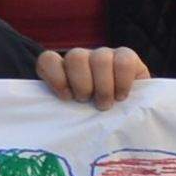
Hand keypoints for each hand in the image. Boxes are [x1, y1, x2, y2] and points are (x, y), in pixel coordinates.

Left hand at [32, 46, 147, 110]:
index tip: (65, 97)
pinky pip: (124, 61)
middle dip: (82, 83)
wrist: (127, 119)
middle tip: (87, 101)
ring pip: (100, 58)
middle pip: (76, 56)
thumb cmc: (94, 120)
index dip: (55, 76)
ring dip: (103, 87)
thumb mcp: (74, 117)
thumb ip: (62, 112)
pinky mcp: (127, 57)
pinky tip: (121, 96)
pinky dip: (122, 82)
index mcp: (63, 71)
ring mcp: (104, 55)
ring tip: (105, 104)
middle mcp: (83, 59)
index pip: (48, 59)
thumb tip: (51, 120)